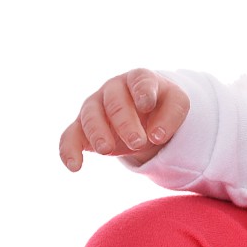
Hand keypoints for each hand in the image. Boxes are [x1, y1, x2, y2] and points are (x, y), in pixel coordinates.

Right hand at [59, 69, 188, 170]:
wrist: (146, 113)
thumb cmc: (162, 106)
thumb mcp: (177, 105)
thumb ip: (172, 115)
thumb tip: (157, 135)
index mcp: (139, 79)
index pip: (140, 81)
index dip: (143, 91)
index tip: (146, 105)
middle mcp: (114, 90)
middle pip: (115, 102)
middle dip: (125, 123)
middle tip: (138, 142)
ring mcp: (95, 106)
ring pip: (90, 116)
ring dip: (97, 133)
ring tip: (107, 150)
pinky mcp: (83, 127)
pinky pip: (70, 136)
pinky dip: (69, 150)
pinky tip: (74, 166)